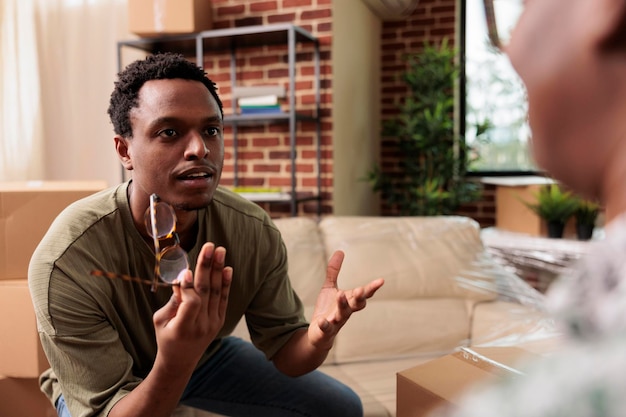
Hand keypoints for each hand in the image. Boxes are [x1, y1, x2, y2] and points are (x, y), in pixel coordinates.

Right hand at [152, 242, 232, 369]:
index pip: (191, 303)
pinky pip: (223, 299)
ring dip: (218, 269)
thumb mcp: (161, 320)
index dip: (189, 287)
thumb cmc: (165, 337)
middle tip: (210, 247)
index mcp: (183, 328)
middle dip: (207, 267)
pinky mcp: (219, 321)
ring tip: (220, 251)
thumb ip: (173, 301)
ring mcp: (213, 324)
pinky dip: (225, 283)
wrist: (180, 361)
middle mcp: (201, 326)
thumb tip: (182, 277)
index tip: (187, 271)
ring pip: (215, 292)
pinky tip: (227, 268)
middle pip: (205, 292)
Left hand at [308, 250, 383, 349]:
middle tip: (362, 289)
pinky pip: (326, 328)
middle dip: (360, 297)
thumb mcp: (329, 287)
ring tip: (340, 295)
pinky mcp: (325, 330)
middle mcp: (346, 311)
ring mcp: (336, 321)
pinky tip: (322, 321)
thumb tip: (340, 251)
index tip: (381, 281)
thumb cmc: (328, 310)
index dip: (372, 288)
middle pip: (357, 304)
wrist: (319, 333)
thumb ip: (334, 271)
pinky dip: (325, 325)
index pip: (363, 294)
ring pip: (343, 314)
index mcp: (349, 301)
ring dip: (343, 306)